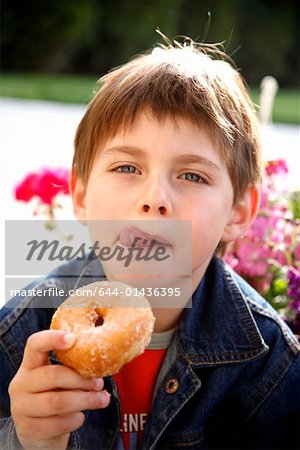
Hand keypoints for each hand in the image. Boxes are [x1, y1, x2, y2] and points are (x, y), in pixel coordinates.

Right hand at [9, 330, 110, 449]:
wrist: (38, 432)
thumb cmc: (54, 395)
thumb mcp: (57, 379)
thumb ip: (71, 368)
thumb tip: (100, 362)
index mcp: (29, 365)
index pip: (35, 344)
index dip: (53, 338)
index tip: (74, 338)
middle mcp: (20, 384)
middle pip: (54, 375)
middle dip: (82, 379)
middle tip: (99, 383)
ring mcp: (21, 408)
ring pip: (58, 402)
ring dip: (85, 400)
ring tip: (102, 399)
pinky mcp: (28, 429)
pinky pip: (58, 424)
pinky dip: (75, 419)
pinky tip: (80, 416)